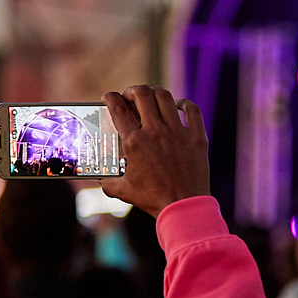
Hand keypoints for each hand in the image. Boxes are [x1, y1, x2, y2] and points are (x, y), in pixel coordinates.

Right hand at [100, 86, 209, 216]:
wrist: (183, 207)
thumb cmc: (153, 199)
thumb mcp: (124, 190)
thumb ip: (108, 181)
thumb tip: (100, 177)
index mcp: (135, 142)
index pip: (117, 108)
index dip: (110, 97)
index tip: (108, 97)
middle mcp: (156, 132)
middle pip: (141, 94)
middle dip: (132, 90)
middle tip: (130, 96)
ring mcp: (178, 133)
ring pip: (165, 97)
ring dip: (154, 93)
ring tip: (151, 98)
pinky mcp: (197, 137)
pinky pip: (192, 110)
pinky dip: (184, 104)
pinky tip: (178, 106)